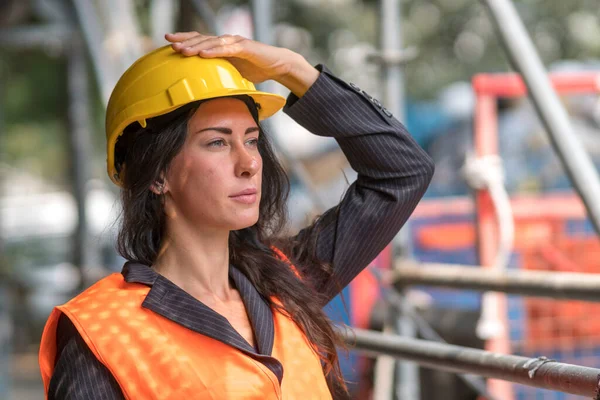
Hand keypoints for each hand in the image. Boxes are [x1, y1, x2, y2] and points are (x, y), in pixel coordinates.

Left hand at [165, 32, 318, 96]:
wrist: (278, 65)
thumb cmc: (256, 69)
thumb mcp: (233, 73)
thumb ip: (220, 75)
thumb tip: (206, 88)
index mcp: (222, 46)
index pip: (200, 40)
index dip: (185, 39)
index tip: (169, 42)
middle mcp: (227, 41)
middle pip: (202, 38)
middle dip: (186, 40)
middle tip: (170, 43)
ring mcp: (236, 42)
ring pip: (212, 42)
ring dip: (197, 46)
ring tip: (183, 50)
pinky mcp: (245, 47)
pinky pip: (227, 48)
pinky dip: (215, 50)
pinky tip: (203, 53)